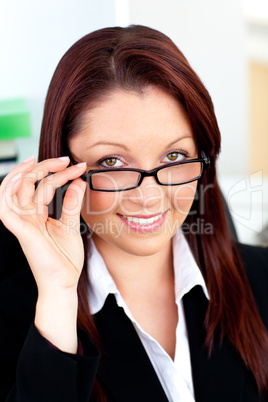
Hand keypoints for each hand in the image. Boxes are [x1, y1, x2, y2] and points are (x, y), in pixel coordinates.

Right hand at [0, 156, 86, 351]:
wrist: (64, 283)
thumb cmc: (65, 259)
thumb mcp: (71, 226)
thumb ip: (72, 204)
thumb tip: (78, 182)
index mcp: (38, 215)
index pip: (45, 186)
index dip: (61, 174)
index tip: (80, 167)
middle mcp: (27, 216)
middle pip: (29, 183)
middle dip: (47, 168)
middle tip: (67, 160)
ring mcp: (22, 223)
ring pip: (13, 189)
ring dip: (26, 172)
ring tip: (41, 160)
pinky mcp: (20, 231)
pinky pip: (5, 207)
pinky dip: (8, 189)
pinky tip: (23, 175)